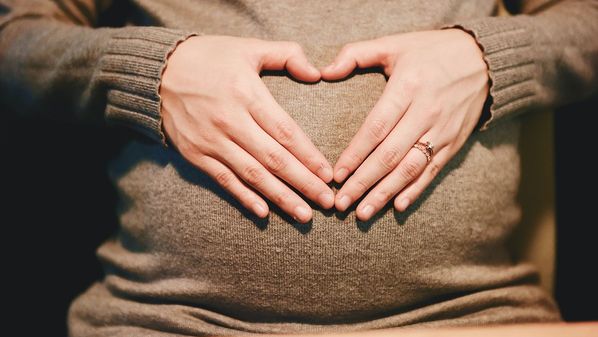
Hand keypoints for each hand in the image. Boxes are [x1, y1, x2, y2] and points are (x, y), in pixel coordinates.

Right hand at [160, 35, 334, 222]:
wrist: (158, 70)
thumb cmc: (209, 57)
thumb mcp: (248, 47)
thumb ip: (286, 55)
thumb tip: (317, 73)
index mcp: (247, 93)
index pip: (285, 132)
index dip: (309, 156)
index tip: (329, 175)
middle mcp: (230, 121)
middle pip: (274, 159)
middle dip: (304, 183)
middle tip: (328, 203)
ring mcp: (211, 141)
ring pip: (252, 175)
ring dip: (280, 197)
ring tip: (305, 215)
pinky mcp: (196, 154)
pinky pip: (224, 180)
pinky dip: (244, 197)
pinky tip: (264, 213)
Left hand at [320, 29, 488, 219]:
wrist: (484, 58)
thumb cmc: (431, 51)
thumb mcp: (394, 43)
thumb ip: (356, 54)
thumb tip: (323, 72)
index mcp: (408, 87)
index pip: (376, 127)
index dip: (355, 154)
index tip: (336, 175)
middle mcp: (426, 112)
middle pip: (390, 155)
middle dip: (363, 182)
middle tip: (341, 203)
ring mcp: (443, 130)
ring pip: (410, 168)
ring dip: (385, 193)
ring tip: (363, 213)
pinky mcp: (455, 142)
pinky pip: (433, 170)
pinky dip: (416, 190)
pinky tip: (398, 206)